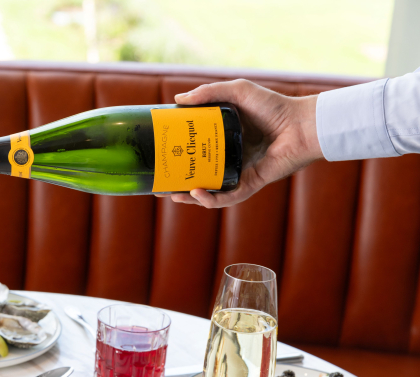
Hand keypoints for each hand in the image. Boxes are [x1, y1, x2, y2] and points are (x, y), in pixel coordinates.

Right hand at [160, 79, 323, 208]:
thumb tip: (178, 100)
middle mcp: (231, 159)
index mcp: (225, 140)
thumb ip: (208, 94)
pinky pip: (229, 197)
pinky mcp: (252, 183)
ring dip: (191, 198)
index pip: (196, 152)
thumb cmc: (274, 105)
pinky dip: (212, 199)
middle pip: (199, 176)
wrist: (302, 123)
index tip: (159, 157)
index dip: (177, 157)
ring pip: (211, 192)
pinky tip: (197, 193)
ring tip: (173, 195)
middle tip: (159, 185)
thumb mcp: (236, 92)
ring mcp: (240, 173)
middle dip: (178, 184)